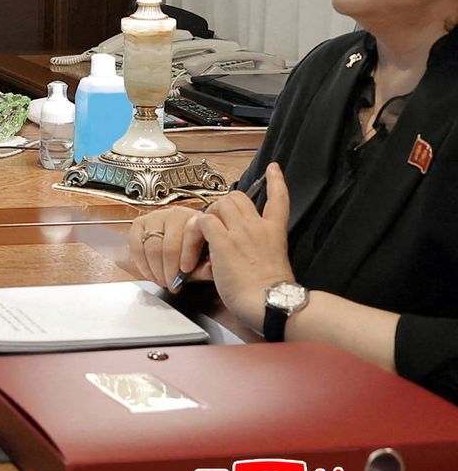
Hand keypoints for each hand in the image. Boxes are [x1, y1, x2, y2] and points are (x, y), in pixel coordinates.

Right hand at [125, 206, 207, 288]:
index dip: (184, 261)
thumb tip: (210, 269)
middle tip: (171, 285)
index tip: (184, 276)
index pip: (187, 241)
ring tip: (161, 281)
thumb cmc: (195, 249)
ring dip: (155, 270)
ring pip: (150, 248)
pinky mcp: (139, 223)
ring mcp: (155, 217)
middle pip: (167, 247)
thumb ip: (208, 265)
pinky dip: (141, 263)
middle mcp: (174, 214)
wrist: (181, 240)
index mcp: (195, 219)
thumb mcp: (207, 258)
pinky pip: (135, 246)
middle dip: (168, 271)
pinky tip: (149, 273)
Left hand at [201, 162, 294, 327]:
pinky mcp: (223, 242)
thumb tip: (231, 250)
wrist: (270, 302)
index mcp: (275, 232)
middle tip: (213, 227)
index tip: (273, 168)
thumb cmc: (270, 293)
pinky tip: (190, 251)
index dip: (276, 181)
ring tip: (202, 241)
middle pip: (236, 197)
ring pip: (218, 204)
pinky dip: (192, 234)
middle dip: (221, 206)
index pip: (279, 199)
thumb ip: (254, 248)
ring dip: (206, 218)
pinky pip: (202, 222)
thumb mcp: (271, 262)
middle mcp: (258, 227)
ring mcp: (241, 232)